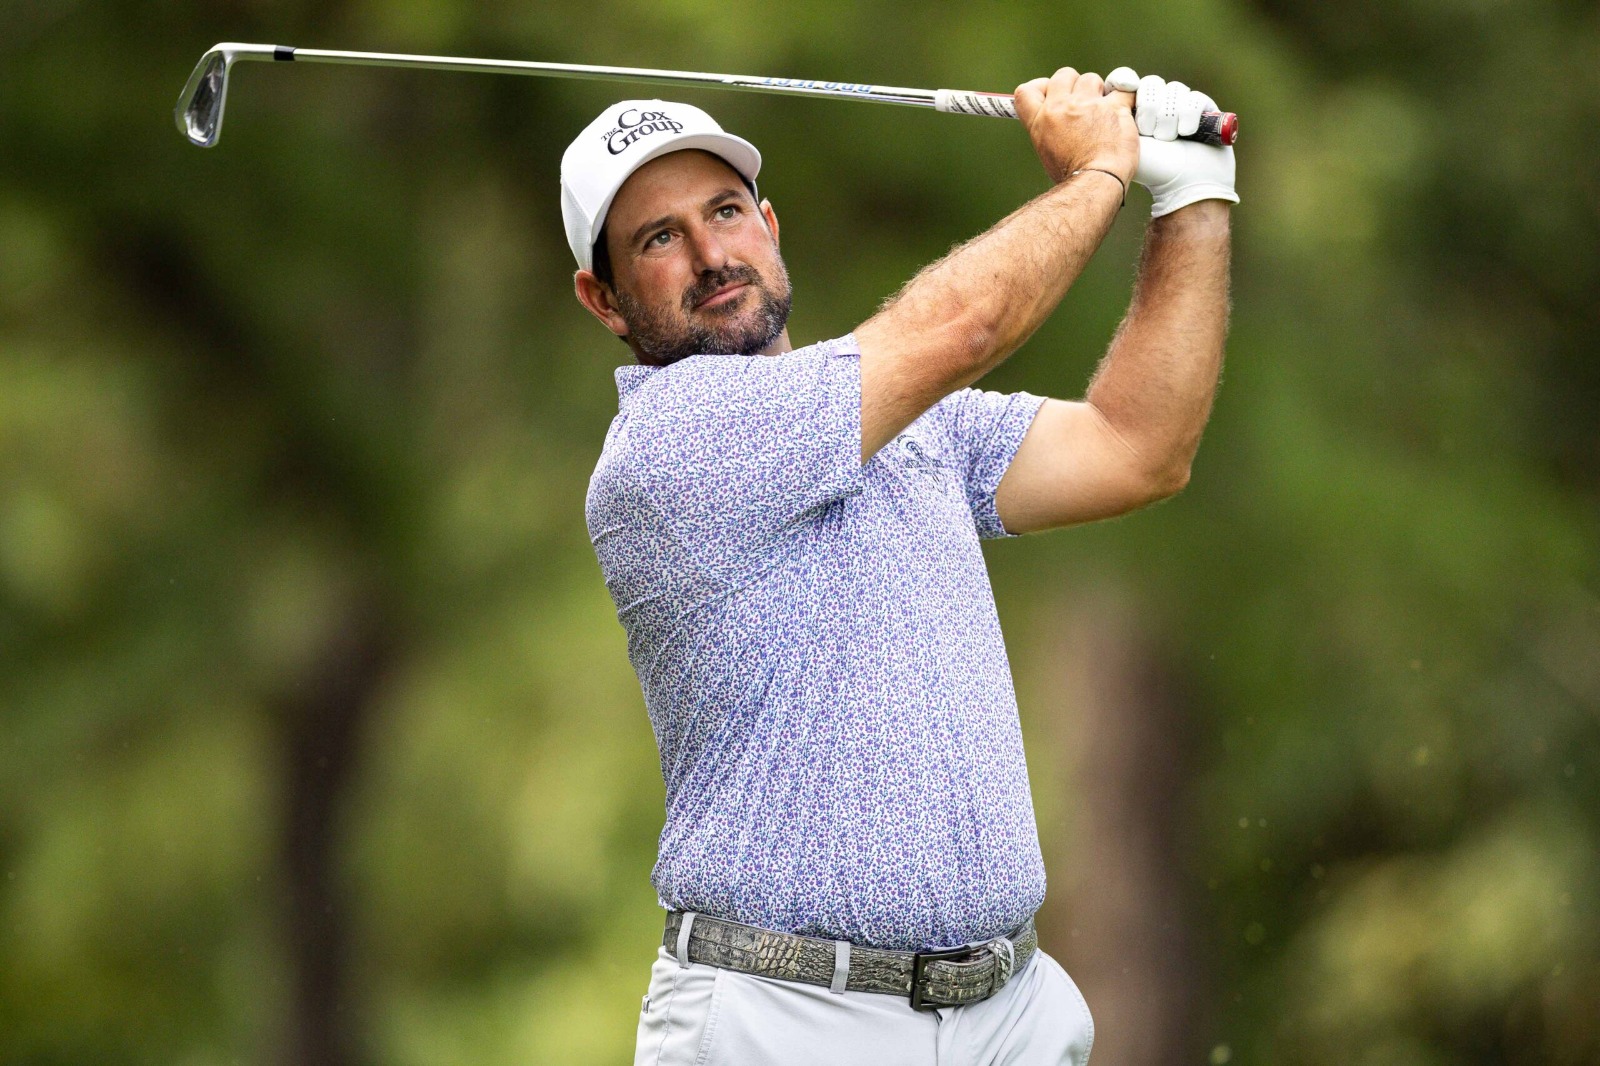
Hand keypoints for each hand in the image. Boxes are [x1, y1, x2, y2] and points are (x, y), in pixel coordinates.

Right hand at [1013, 68, 1137, 186]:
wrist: (1096, 181)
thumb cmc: (1073, 175)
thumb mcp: (1047, 152)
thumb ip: (1049, 130)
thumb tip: (1056, 123)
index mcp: (1041, 121)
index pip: (1026, 91)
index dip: (1040, 87)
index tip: (1051, 93)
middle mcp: (1062, 108)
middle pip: (1063, 75)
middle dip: (1073, 85)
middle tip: (1081, 103)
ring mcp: (1088, 105)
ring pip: (1091, 79)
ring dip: (1097, 91)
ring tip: (1102, 111)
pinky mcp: (1114, 107)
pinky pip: (1123, 90)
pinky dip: (1126, 97)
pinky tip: (1125, 109)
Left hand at [1106, 67, 1238, 217]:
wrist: (1184, 186)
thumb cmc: (1152, 169)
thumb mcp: (1124, 142)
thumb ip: (1113, 117)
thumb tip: (1107, 92)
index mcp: (1134, 111)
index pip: (1126, 80)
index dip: (1124, 80)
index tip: (1124, 87)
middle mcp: (1158, 106)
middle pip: (1151, 83)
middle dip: (1150, 108)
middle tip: (1150, 132)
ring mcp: (1182, 106)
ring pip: (1173, 90)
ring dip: (1169, 117)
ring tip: (1168, 139)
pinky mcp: (1204, 109)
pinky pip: (1194, 98)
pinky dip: (1189, 115)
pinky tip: (1187, 132)